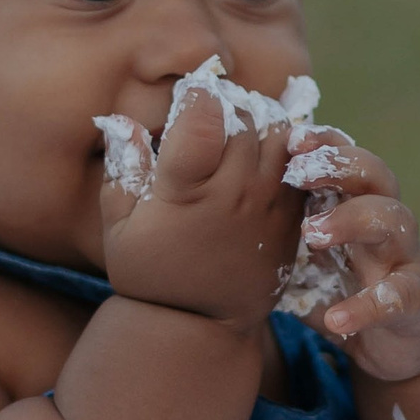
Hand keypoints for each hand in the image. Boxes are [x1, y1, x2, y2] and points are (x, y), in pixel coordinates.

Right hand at [102, 86, 302, 331]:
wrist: (196, 327)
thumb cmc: (148, 273)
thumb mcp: (118, 225)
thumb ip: (123, 166)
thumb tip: (121, 118)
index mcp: (186, 191)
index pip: (205, 117)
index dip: (199, 94)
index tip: (192, 92)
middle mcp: (232, 195)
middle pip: (247, 120)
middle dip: (232, 103)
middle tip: (217, 106)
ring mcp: (267, 209)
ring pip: (282, 138)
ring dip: (264, 123)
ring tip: (242, 127)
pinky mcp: (290, 222)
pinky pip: (301, 170)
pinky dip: (288, 152)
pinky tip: (264, 154)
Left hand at [293, 135, 419, 382]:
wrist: (407, 341)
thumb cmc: (350, 289)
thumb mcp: (311, 262)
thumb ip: (281, 241)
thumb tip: (216, 226)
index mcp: (357, 206)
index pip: (346, 158)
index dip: (325, 143)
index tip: (291, 139)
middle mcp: (386, 223)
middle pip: (377, 175)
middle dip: (340, 166)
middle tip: (298, 175)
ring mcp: (406, 258)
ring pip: (395, 220)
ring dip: (353, 220)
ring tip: (313, 235)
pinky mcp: (419, 301)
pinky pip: (402, 296)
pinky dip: (368, 307)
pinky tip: (336, 319)